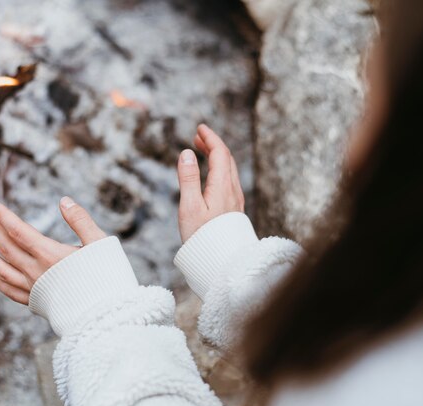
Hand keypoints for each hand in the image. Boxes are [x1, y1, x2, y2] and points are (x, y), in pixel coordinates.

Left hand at [0, 197, 106, 303]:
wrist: (108, 316)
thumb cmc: (108, 277)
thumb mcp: (100, 243)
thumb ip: (80, 220)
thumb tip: (64, 200)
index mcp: (50, 254)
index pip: (18, 230)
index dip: (3, 215)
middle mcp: (37, 271)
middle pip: (7, 247)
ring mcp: (35, 289)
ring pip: (2, 270)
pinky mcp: (38, 304)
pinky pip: (10, 291)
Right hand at [177, 124, 244, 241]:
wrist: (220, 262)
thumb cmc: (202, 237)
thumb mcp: (189, 206)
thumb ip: (188, 178)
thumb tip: (187, 153)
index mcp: (222, 186)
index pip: (220, 153)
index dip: (210, 138)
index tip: (200, 128)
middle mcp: (233, 191)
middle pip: (226, 159)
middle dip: (213, 144)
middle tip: (198, 136)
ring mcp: (235, 200)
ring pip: (229, 170)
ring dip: (216, 156)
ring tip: (202, 151)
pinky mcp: (233, 209)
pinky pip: (229, 180)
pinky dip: (219, 169)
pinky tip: (210, 175)